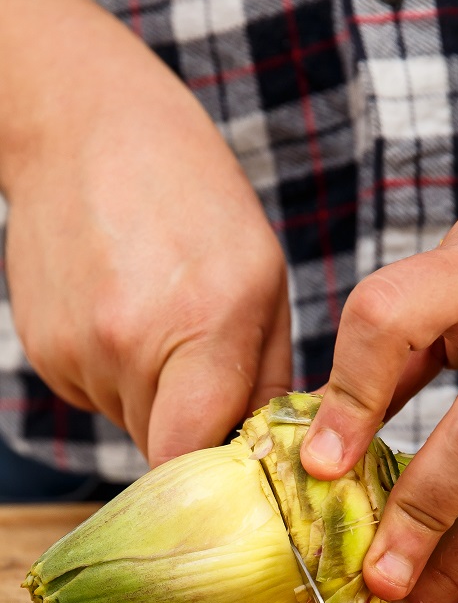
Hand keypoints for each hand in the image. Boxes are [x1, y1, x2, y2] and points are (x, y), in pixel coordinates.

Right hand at [3, 0, 289, 466]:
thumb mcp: (263, 274)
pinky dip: (116, 374)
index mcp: (205, 322)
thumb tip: (271, 452)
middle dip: (196, 427)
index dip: (218, 473)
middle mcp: (129, 346)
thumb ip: (268, 374)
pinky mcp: (41, 351)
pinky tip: (123, 309)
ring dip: (154, 396)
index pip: (196, 455)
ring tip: (161, 317)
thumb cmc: (194, 195)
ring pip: (130, 421)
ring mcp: (74, 350)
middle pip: (165, 448)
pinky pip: (95, 394)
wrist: (89, 129)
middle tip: (208, 367)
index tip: (238, 463)